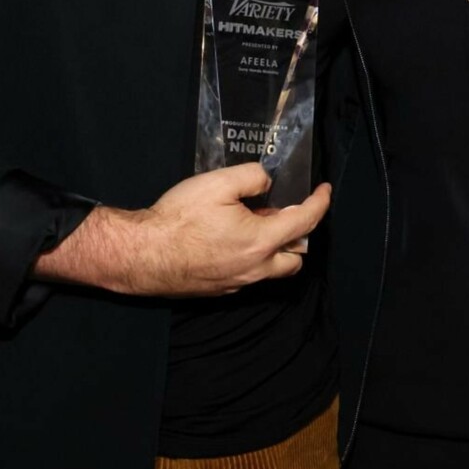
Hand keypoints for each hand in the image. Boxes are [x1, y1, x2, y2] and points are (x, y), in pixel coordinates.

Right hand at [42, 164, 330, 297]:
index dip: (320, 203)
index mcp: (261, 240)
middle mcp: (255, 268)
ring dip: (276, 251)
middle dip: (300, 237)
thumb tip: (267, 182)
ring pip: (272, 271)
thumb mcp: (217, 183)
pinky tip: (232, 243)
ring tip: (258, 227)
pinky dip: (252, 260)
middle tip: (286, 213)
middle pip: (296, 259)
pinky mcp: (218, 291)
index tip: (325, 190)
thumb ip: (251, 177)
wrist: (142, 255)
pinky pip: (248, 277)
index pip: (305, 222)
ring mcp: (237, 284)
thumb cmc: (179, 219)